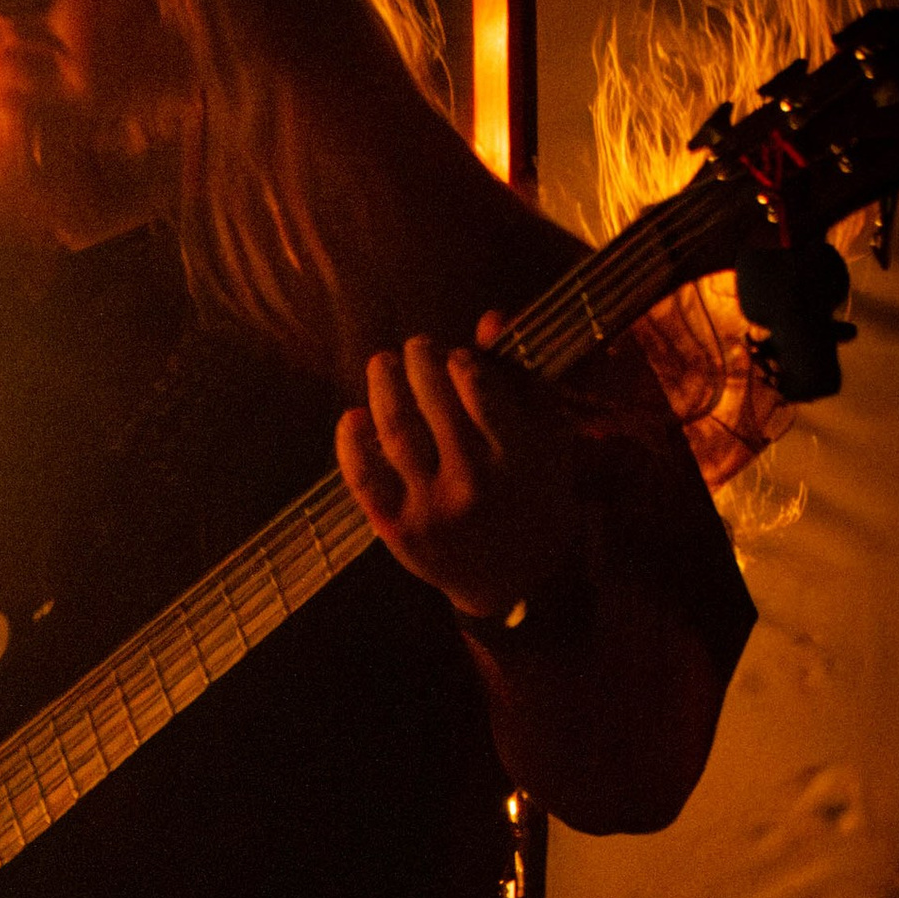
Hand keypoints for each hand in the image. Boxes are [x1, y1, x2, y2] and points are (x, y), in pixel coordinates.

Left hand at [335, 314, 586, 628]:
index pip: (481, 392)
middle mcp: (473, 483)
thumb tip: (489, 318)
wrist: (515, 579)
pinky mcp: (397, 529)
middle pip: (434, 404)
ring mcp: (432, 508)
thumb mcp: (547, 439)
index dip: (461, 362)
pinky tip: (353, 415)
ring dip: (383, 386)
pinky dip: (351, 441)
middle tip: (416, 346)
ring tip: (382, 363)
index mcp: (518, 457)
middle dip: (419, 362)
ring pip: (396, 430)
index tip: (455, 352)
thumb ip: (523, 378)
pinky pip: (363, 477)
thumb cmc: (534, 494)